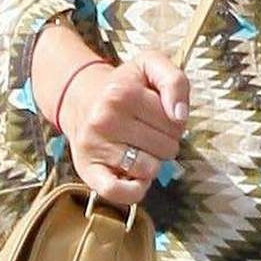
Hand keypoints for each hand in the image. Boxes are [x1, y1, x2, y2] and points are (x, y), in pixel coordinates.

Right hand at [60, 45, 189, 208]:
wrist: (81, 100)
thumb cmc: (124, 86)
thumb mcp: (151, 66)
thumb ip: (175, 81)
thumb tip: (180, 116)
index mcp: (122, 94)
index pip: (176, 123)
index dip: (175, 122)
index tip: (158, 115)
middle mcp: (104, 120)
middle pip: (166, 149)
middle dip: (164, 142)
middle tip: (146, 131)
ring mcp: (94, 147)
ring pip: (149, 170)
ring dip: (151, 163)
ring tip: (137, 147)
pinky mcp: (88, 172)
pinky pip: (120, 193)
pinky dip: (135, 190)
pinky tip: (135, 177)